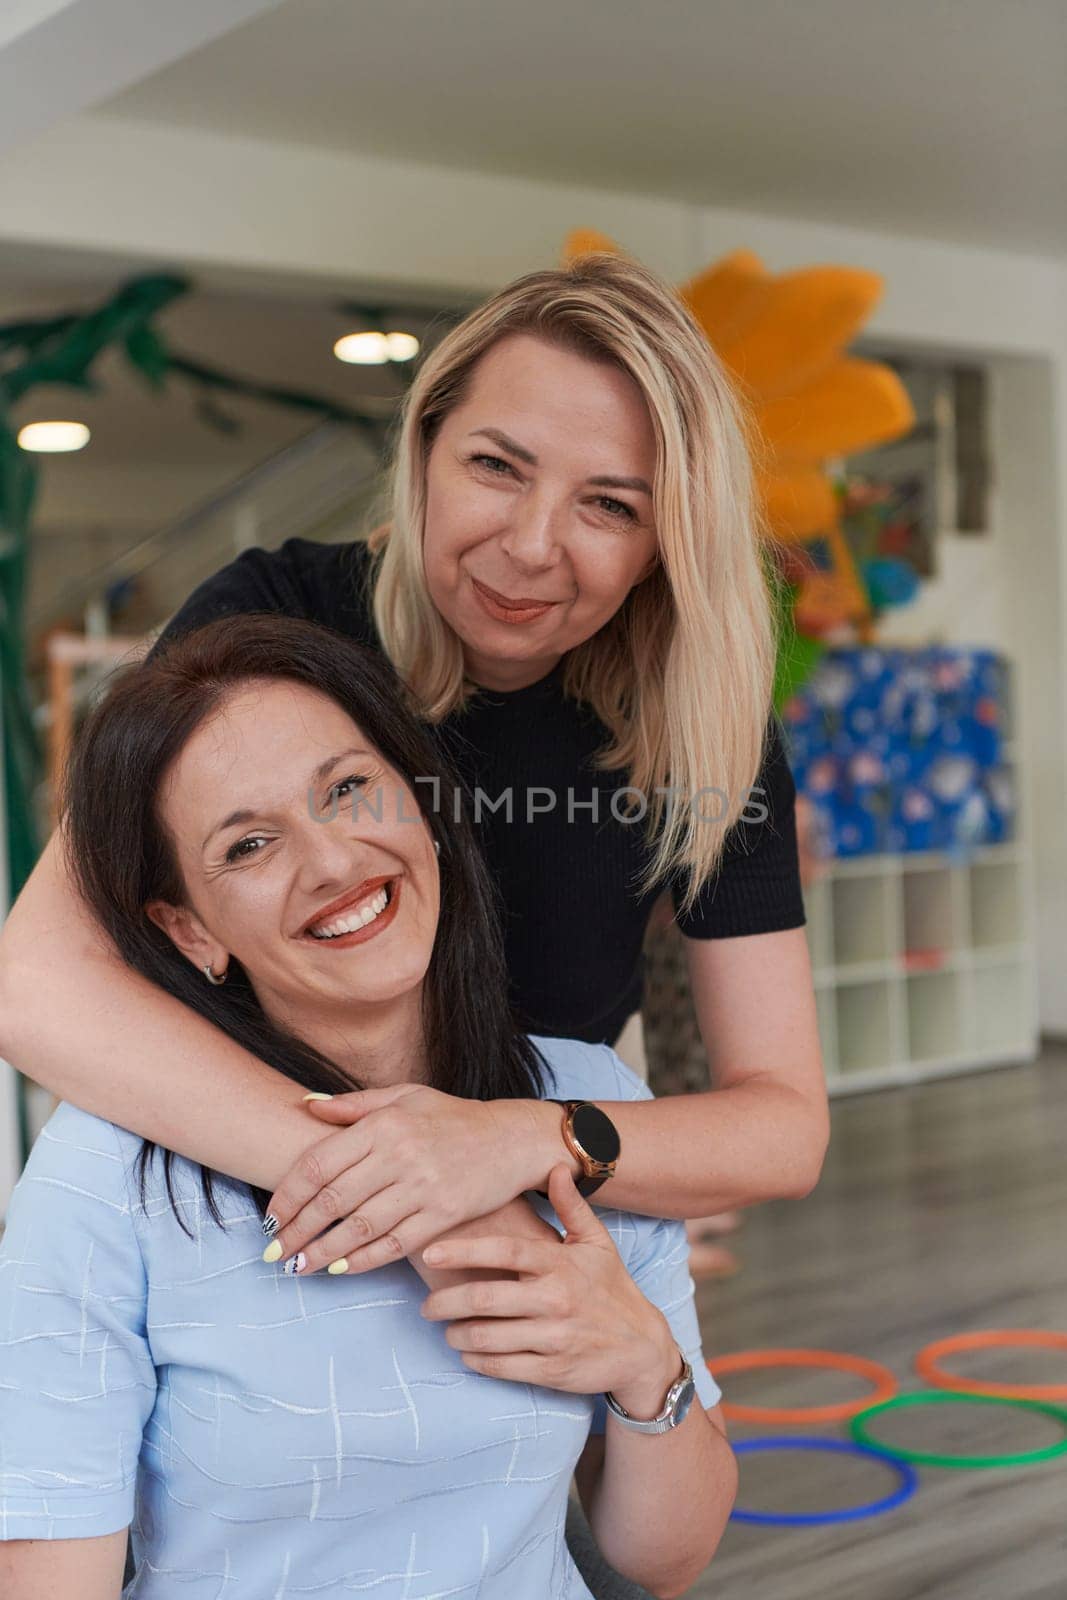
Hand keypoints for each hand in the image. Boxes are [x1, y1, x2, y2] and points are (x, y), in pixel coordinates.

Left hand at [263, 1085, 562, 1276]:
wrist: (510, 1139)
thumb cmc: (451, 1117)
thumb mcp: (404, 1096)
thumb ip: (354, 1105)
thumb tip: (306, 1106)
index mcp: (384, 1125)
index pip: (319, 1164)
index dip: (288, 1194)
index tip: (270, 1216)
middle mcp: (400, 1155)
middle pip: (333, 1201)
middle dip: (297, 1231)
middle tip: (273, 1252)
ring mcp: (423, 1187)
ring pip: (359, 1228)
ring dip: (322, 1253)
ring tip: (298, 1267)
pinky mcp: (443, 1215)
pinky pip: (394, 1244)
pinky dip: (363, 1261)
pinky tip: (341, 1269)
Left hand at [419, 1163, 678, 1411]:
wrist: (642, 1348)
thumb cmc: (612, 1289)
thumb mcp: (597, 1243)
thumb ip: (571, 1207)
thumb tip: (556, 1167)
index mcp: (560, 1263)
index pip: (504, 1251)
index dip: (463, 1251)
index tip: (430, 1252)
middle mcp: (555, 1299)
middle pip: (485, 1298)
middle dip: (445, 1302)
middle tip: (426, 1305)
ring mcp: (554, 1338)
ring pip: (488, 1337)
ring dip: (456, 1334)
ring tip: (446, 1329)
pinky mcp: (553, 1371)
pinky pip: (502, 1367)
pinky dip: (477, 1361)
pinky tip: (468, 1352)